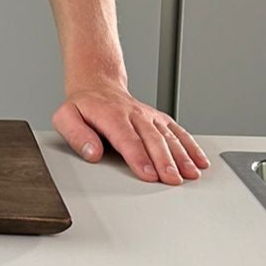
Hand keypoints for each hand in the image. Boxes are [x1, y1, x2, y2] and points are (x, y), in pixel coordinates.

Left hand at [52, 83, 209, 184]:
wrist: (97, 85)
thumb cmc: (83, 107)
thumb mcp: (66, 117)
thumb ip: (76, 135)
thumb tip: (92, 153)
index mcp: (110, 115)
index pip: (126, 138)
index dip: (138, 157)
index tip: (148, 174)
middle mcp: (133, 114)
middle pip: (152, 138)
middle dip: (164, 160)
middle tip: (173, 180)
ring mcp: (148, 115)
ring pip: (168, 135)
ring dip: (181, 155)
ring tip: (190, 174)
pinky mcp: (158, 118)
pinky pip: (177, 131)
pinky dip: (191, 146)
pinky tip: (200, 161)